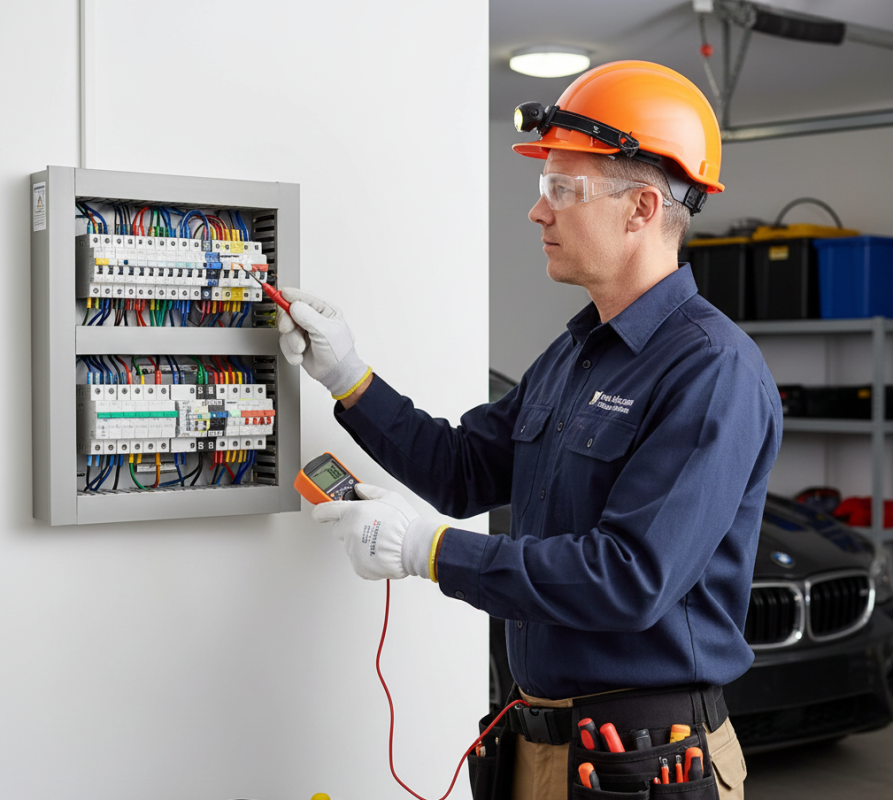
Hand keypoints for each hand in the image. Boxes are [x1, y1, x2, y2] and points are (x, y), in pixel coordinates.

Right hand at [276, 289, 369, 397]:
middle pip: (290, 312)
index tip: (281, 295)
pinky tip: (300, 356)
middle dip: (288, 322)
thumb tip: (295, 306)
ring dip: (292, 341)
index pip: (305, 298)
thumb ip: (309, 317)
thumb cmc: (339, 353)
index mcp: (325, 311)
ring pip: (286, 329)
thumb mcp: (326, 332)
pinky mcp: (297, 343)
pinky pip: (284, 343)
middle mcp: (313, 319)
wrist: (336, 374)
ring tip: (301, 348)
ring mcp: (304, 331)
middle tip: (288, 328)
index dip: (292, 296)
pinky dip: (291, 351)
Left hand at [312, 484, 441, 580]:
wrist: (415, 547)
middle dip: (349, 527)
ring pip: (350, 545)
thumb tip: (360, 489)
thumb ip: (369, 491)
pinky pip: (358, 560)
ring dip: (360, 542)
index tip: (320, 512)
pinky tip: (380, 550)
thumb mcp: (389, 496)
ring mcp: (353, 551)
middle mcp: (349, 532)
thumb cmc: (405, 523)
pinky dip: (367, 557)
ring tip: (381, 539)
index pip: (324, 511)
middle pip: (339, 529)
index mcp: (353, 513)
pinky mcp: (359, 566)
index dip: (322, 511)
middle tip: (367, 525)